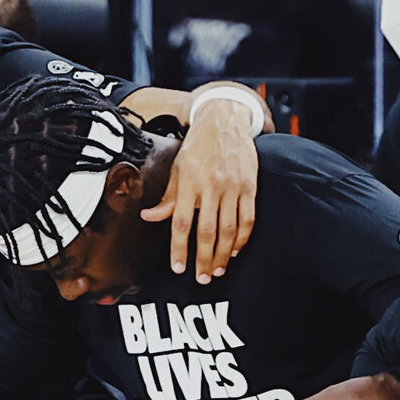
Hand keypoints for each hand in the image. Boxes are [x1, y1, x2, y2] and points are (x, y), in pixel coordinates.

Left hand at [143, 90, 259, 281]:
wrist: (225, 120)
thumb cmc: (198, 146)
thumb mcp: (177, 168)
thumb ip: (167, 197)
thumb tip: (149, 217)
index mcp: (189, 181)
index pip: (181, 222)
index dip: (179, 248)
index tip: (178, 267)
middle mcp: (211, 185)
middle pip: (207, 230)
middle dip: (204, 259)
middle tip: (201, 278)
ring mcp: (233, 186)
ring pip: (229, 228)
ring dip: (223, 254)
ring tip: (217, 271)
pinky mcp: (250, 186)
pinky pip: (248, 218)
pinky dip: (242, 238)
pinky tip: (235, 251)